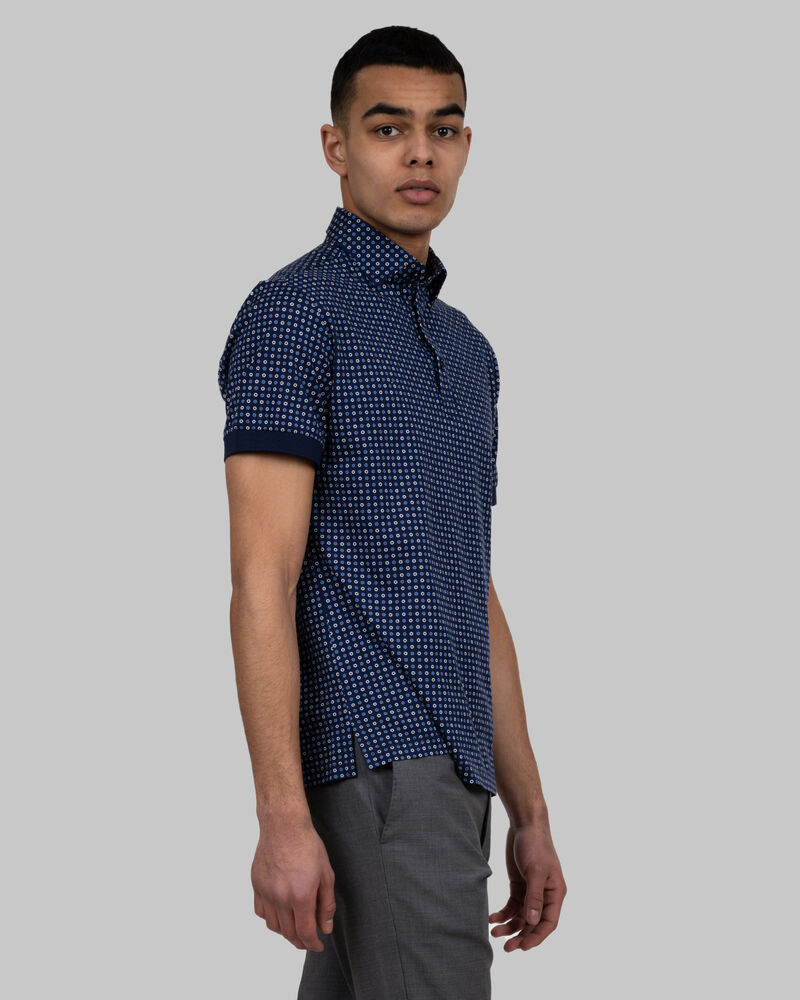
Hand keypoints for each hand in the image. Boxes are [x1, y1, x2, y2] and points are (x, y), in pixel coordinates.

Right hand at [251, 817, 336, 951]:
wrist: (284, 825)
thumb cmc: (308, 845)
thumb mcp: (326, 874)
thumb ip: (326, 904)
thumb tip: (325, 927)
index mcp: (301, 896)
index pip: (305, 932)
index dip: (313, 944)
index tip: (318, 946)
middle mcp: (281, 898)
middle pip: (289, 933)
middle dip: (300, 941)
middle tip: (308, 940)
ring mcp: (266, 892)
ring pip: (273, 926)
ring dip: (285, 932)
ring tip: (295, 928)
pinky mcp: (256, 885)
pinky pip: (261, 912)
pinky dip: (270, 918)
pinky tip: (280, 913)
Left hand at [489, 821, 566, 951]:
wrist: (525, 824)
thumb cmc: (535, 845)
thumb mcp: (535, 871)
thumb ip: (534, 897)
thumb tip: (532, 922)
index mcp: (555, 893)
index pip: (548, 922)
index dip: (537, 937)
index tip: (523, 947)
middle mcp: (545, 895)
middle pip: (534, 923)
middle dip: (521, 935)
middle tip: (507, 948)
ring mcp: (531, 891)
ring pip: (522, 917)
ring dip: (510, 926)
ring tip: (495, 934)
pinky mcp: (519, 885)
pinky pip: (512, 906)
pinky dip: (503, 913)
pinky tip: (493, 918)